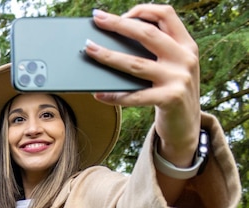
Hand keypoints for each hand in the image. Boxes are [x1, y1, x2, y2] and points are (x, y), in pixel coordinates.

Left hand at [85, 4, 199, 166]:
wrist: (188, 126)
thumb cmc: (171, 92)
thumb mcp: (173, 67)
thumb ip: (157, 52)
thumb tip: (115, 42)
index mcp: (186, 45)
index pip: (166, 15)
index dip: (142, 10)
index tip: (119, 15)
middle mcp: (185, 58)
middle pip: (147, 34)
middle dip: (118, 24)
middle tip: (97, 18)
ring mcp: (179, 78)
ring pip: (136, 63)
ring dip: (108, 56)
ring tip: (89, 49)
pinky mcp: (170, 99)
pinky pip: (135, 96)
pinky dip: (114, 95)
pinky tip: (99, 94)